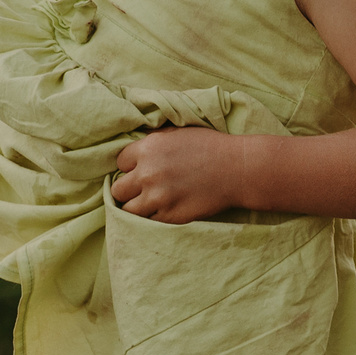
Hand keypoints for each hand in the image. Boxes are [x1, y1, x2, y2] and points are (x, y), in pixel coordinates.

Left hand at [110, 126, 243, 224]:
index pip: (120, 162)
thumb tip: (136, 149)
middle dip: (129, 189)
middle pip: (118, 189)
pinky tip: (163, 210)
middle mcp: (148, 173)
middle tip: (142, 189)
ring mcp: (158, 197)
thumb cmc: (210, 146)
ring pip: (128, 210)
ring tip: (148, 204)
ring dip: (136, 207)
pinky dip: (152, 218)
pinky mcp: (169, 216)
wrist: (237, 169)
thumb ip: (153, 141)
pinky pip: (147, 222)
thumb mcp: (177, 132)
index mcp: (148, 148)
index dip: (130, 166)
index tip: (140, 169)